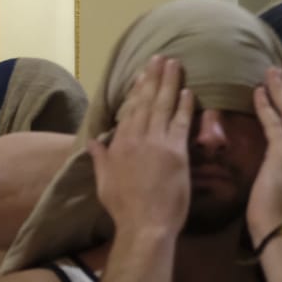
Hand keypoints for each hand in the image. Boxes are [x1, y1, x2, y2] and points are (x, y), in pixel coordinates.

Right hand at [89, 56, 193, 237]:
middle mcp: (137, 138)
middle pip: (147, 102)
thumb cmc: (123, 208)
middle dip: (154, 78)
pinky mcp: (176, 152)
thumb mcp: (103, 182)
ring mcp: (158, 143)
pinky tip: (189, 91)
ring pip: (164, 106)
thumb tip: (92, 143)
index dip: (137, 90)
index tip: (142, 74)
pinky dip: (185, 106)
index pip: (129, 111)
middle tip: (160, 57)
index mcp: (119, 145)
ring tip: (174, 64)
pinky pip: (181, 123)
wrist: (145, 224)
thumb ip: (100, 159)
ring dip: (170, 83)